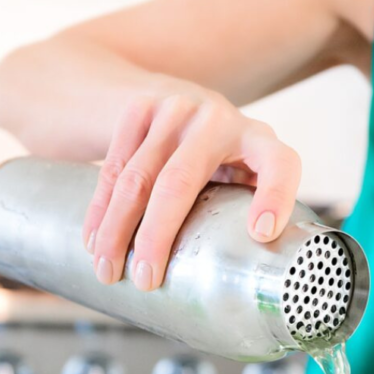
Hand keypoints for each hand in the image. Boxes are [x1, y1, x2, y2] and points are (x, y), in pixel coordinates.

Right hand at [83, 87, 301, 290]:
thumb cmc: (225, 155)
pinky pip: (113, 165)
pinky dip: (101, 209)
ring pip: (137, 177)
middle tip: (146, 279)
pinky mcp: (140, 107)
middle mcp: (219, 119)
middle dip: (157, 236)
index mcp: (260, 141)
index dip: (275, 198)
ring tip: (108, 270)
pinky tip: (94, 240)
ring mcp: (176, 109)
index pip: (280, 166)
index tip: (261, 234)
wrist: (181, 93)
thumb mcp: (250, 171)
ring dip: (116, 229)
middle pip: (180, 181)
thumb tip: (242, 277)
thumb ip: (249, 208)